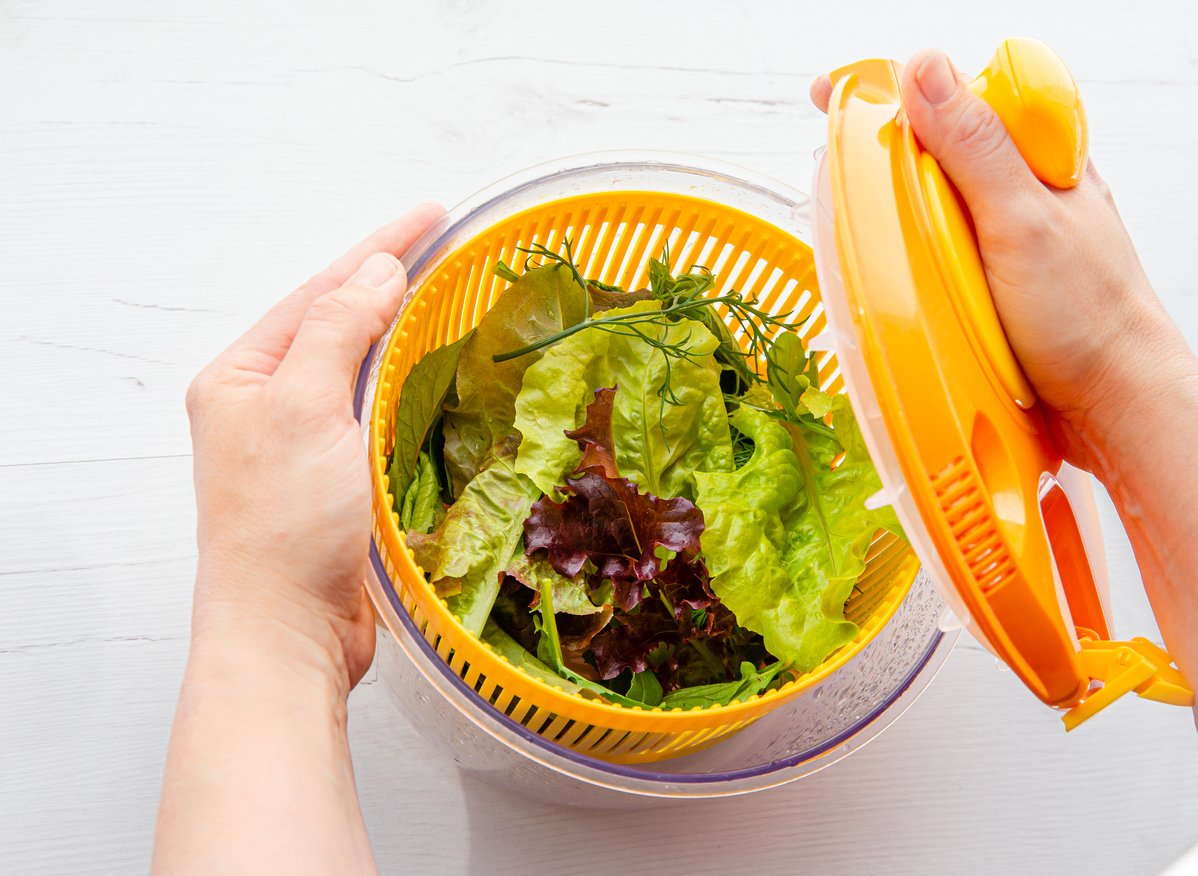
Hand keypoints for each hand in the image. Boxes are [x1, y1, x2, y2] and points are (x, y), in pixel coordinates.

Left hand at [185, 204, 443, 689]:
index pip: (318, 292)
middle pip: (335, 322)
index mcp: (241, 377)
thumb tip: (377, 271)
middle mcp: (265, 403)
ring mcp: (299, 441)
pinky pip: (373, 411)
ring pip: (358, 366)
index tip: (430, 215)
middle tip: (443, 243)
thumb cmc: (284, 526)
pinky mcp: (334, 477)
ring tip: (442, 291)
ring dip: (399, 329)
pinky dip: (406, 384)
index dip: (377, 249)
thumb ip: (338, 332)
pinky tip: (434, 370)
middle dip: (387, 281)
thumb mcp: (305, 411)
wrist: (287, 630)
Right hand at [810, 51, 1196, 471]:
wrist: (1107, 405)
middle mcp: (1015, 188)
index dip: (892, 91)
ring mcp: (997, 234)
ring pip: (924, 203)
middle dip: (886, 164)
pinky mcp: (982, 278)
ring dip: (896, 222)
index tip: (832, 96)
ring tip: (887, 253)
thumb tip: (924, 71)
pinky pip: (928, 253)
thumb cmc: (1087, 317)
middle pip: (930, 149)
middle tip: (855, 189)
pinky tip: (907, 284)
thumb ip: (975, 147)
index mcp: (1035, 154)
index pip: (956, 94)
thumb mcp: (1021, 222)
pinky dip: (908, 264)